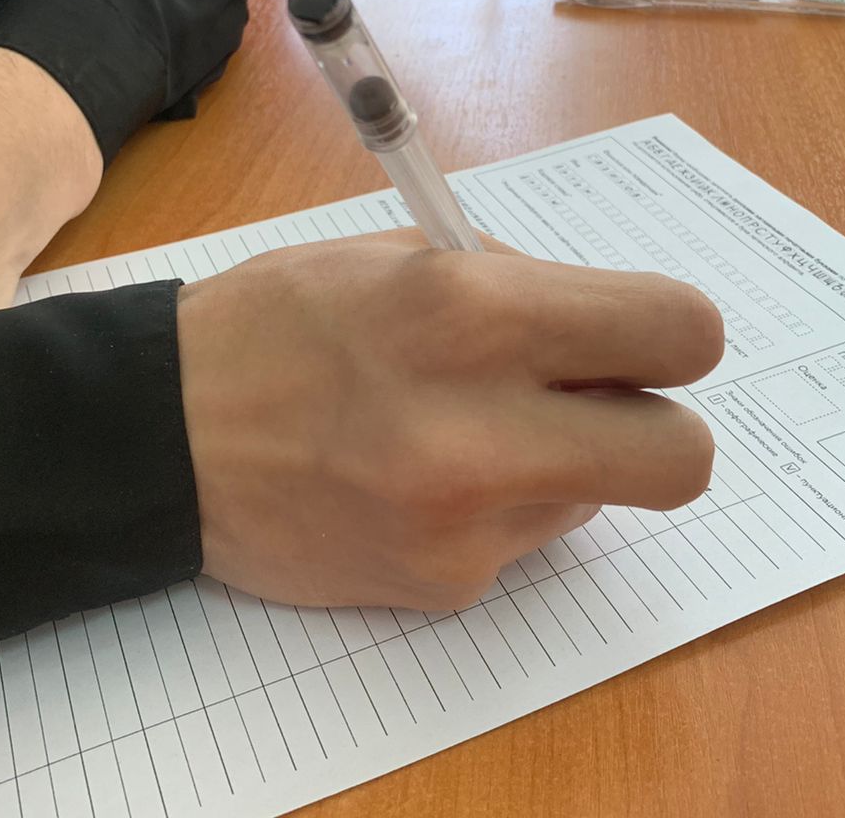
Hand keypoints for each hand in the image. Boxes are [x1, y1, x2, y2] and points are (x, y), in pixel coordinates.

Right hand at [177, 229, 721, 610]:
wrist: (160, 437)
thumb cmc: (280, 322)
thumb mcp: (403, 259)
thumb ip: (520, 288)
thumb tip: (608, 330)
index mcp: (474, 312)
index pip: (679, 332)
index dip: (675, 336)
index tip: (642, 339)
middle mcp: (480, 428)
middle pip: (685, 457)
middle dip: (659, 427)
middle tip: (595, 403)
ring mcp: (464, 523)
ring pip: (598, 496)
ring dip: (559, 459)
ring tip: (456, 429)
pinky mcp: (443, 585)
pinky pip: (524, 537)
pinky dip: (496, 504)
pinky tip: (414, 478)